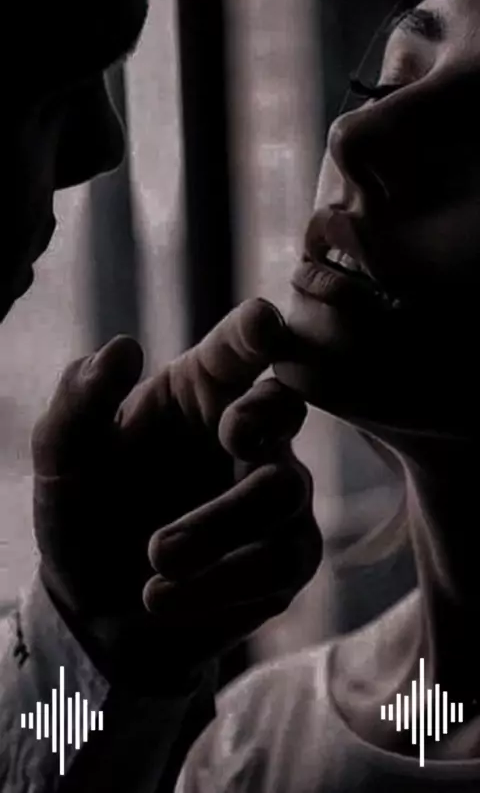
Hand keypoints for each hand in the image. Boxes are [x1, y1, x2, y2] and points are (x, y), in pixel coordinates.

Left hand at [32, 299, 321, 686]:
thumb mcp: (63, 456)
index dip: (255, 330)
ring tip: (156, 558)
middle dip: (265, 417)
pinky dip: (221, 583)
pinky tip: (161, 597)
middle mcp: (248, 436)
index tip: (262, 324)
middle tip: (232, 433)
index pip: (238, 347)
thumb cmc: (86, 510)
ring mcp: (274, 497)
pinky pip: (280, 564)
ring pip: (282, 493)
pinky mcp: (285, 559)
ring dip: (219, 526)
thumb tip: (123, 348)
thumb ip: (81, 400)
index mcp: (200, 391)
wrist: (95, 607)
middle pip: (284, 409)